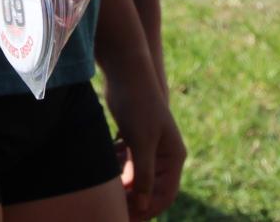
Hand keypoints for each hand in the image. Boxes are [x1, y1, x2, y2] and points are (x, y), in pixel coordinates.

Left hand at [103, 65, 185, 219]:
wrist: (126, 72)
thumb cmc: (137, 104)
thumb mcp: (141, 142)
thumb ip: (144, 174)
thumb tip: (144, 205)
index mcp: (174, 156)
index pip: (165, 195)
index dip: (147, 210)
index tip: (126, 219)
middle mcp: (165, 154)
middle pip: (151, 189)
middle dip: (133, 200)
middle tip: (112, 209)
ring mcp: (150, 147)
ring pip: (137, 178)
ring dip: (124, 186)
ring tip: (107, 189)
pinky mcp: (135, 140)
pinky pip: (128, 165)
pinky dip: (118, 170)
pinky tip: (106, 166)